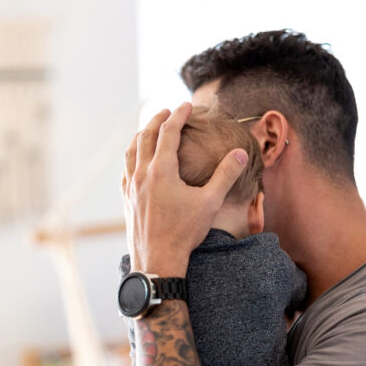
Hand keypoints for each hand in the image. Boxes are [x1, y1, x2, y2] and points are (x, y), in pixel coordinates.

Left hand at [122, 102, 248, 275]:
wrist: (157, 261)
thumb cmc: (183, 233)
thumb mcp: (210, 202)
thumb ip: (225, 175)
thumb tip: (240, 154)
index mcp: (161, 170)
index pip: (168, 132)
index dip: (178, 116)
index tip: (187, 105)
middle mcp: (142, 174)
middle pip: (146, 136)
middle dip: (158, 120)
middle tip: (168, 111)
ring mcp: (131, 187)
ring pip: (131, 151)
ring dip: (140, 135)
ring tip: (149, 129)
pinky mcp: (126, 200)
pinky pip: (125, 171)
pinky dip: (131, 157)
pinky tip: (135, 161)